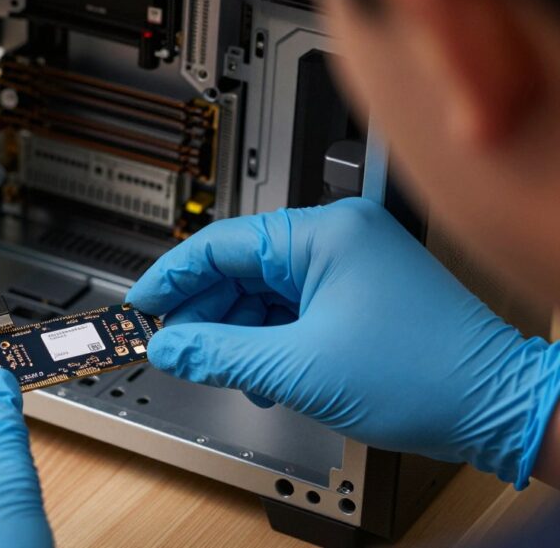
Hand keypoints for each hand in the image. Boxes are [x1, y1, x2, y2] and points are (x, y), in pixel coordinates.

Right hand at [127, 198, 559, 487]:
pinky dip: (269, 336)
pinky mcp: (358, 291)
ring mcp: (350, 263)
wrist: (497, 407)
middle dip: (206, 311)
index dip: (173, 277)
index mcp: (323, 233)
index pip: (222, 243)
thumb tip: (171, 347)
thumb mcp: (298, 368)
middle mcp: (337, 237)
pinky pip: (293, 305)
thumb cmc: (425, 374)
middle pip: (241, 266)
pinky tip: (259, 369)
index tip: (144, 304)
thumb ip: (220, 353)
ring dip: (238, 330)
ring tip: (222, 367)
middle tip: (176, 346)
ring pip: (265, 289)